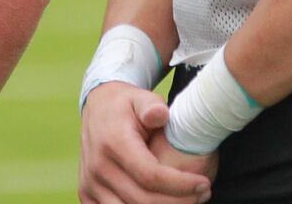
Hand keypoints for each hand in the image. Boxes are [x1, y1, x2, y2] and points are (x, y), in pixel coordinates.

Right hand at [79, 83, 212, 203]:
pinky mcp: (88, 194)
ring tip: (187, 201)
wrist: (96, 109)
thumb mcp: (139, 98)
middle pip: (143, 200)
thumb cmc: (125, 105)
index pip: (150, 175)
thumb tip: (160, 114)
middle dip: (179, 201)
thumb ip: (151, 106)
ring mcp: (90, 183)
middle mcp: (98, 166)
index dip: (181, 185)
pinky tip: (162, 202)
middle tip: (203, 194)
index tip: (204, 183)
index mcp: (113, 142)